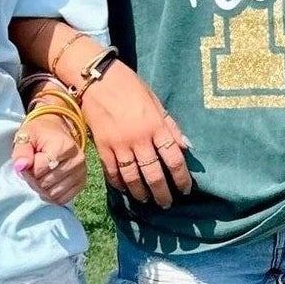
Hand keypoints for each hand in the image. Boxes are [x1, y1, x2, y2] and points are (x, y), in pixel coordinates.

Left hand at [12, 114, 86, 206]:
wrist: (57, 133)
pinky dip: (50, 195)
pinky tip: (47, 183)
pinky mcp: (81, 183)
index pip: (40, 169)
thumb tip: (20, 166)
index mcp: (64, 146)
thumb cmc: (40, 135)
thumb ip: (21, 151)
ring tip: (40, 174)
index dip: (28, 168)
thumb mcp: (26, 136)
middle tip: (33, 168)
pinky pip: (61, 199)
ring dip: (41, 188)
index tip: (29, 160)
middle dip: (33, 179)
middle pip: (46, 183)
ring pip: (53, 194)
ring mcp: (81, 173)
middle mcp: (77, 160)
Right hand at [74, 63, 191, 207]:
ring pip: (132, 177)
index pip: (174, 159)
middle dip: (162, 193)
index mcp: (157, 126)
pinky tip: (124, 189)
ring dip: (140, 192)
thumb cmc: (130, 86)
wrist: (98, 79)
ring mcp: (120, 144)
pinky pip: (112, 171)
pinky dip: (118, 182)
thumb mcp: (156, 102)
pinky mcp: (102, 146)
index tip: (185, 190)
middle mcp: (140, 139)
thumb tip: (186, 146)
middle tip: (166, 204)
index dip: (182, 178)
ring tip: (146, 200)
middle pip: (154, 174)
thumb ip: (170, 126)